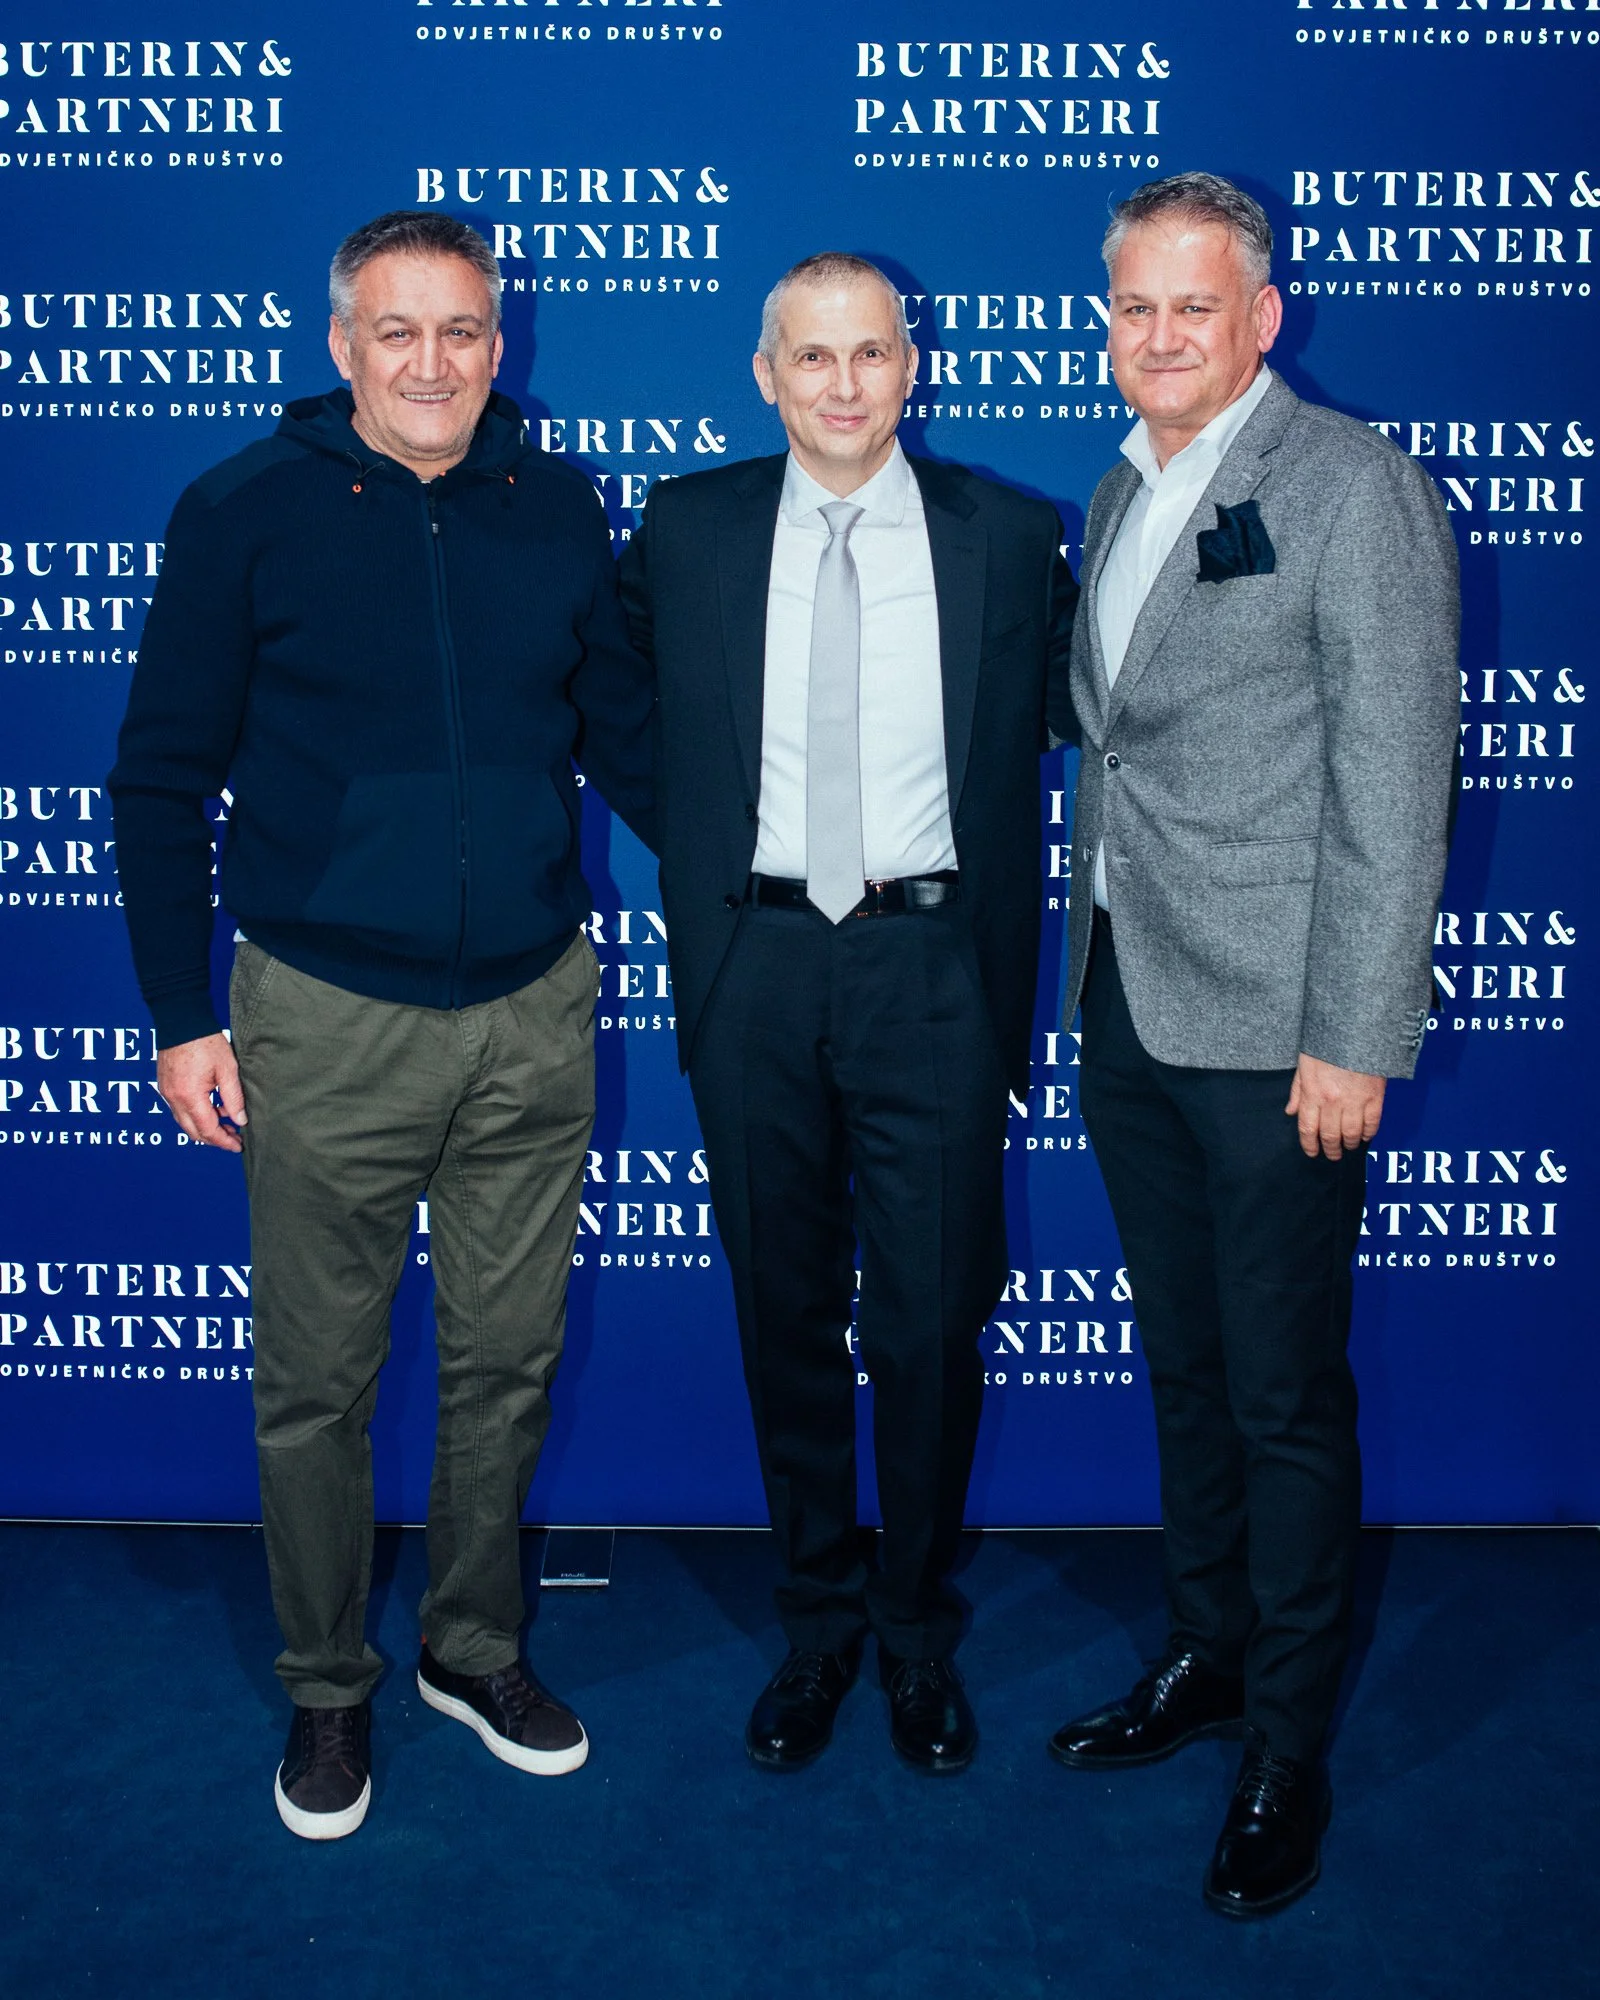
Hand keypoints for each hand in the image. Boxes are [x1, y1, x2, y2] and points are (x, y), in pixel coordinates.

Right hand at [156, 1033, 247, 1152]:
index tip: (238, 1146)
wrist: (181, 1020)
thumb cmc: (205, 1042)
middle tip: (234, 1138)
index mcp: (190, 1096)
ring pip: (185, 1122)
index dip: (223, 1141)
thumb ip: (234, 1098)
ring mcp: (166, 1093)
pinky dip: (195, 1115)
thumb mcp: (227, 1070)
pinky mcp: (165, 1086)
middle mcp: (174, 1098)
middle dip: (214, 1139)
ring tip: (227, 1123)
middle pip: (193, 1131)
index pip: (207, 1130)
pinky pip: (179, 1110)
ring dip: (205, 1127)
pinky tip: (213, 1109)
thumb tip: (240, 1120)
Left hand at [1285, 1053, 1384, 1161]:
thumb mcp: (1304, 1064)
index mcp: (1312, 1093)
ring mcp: (1355, 1101)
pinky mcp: (1375, 1097)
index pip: (1307, 1129)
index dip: (1309, 1145)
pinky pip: (1372, 1123)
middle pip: (1329, 1135)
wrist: (1357, 1029)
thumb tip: (1290, 1111)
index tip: (1312, 1152)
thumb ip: (1297, 1090)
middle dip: (1330, 1149)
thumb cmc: (1327, 1043)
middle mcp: (1332, 1102)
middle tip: (1332, 1155)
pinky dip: (1368, 1133)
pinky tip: (1365, 1136)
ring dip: (1349, 1144)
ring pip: (1351, 1134)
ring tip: (1348, 1147)